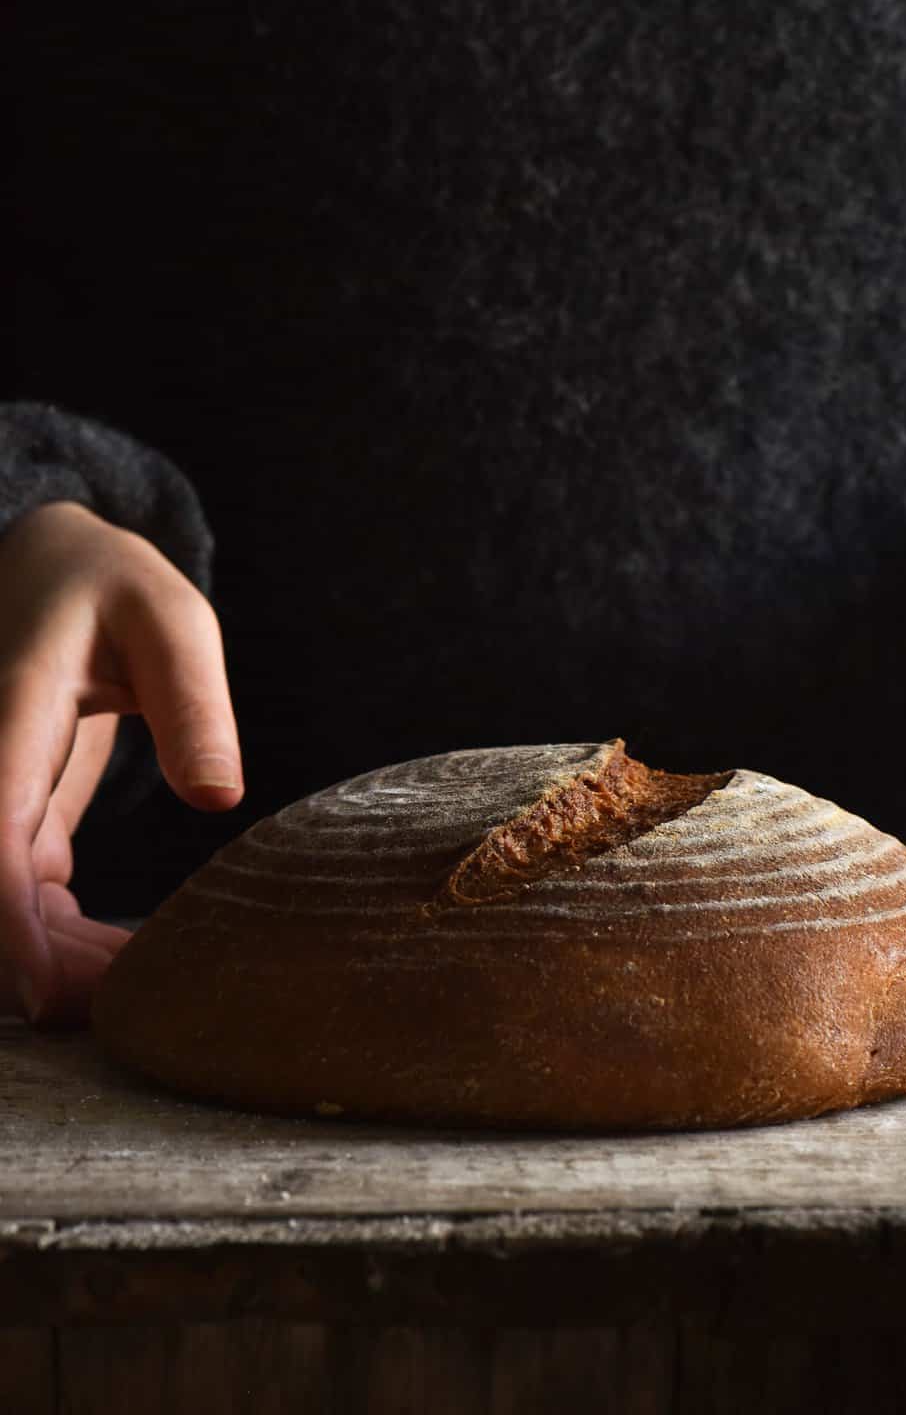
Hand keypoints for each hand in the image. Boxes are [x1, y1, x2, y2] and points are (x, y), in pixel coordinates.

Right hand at [0, 500, 242, 1026]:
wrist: (47, 563)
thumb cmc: (112, 585)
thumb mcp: (171, 621)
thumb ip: (194, 704)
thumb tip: (220, 799)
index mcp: (8, 718)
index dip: (7, 924)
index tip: (45, 995)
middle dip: (44, 969)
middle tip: (144, 1005)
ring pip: (3, 910)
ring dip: (60, 965)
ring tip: (153, 985)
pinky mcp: (10, 817)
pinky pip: (22, 899)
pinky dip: (66, 941)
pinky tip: (130, 959)